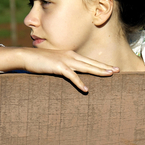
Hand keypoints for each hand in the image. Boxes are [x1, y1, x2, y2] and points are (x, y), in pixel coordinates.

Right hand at [0, 47, 118, 91]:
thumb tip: (71, 74)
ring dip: (98, 71)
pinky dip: (79, 83)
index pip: (89, 61)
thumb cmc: (40, 62)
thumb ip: (65, 68)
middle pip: (91, 63)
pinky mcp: (58, 67)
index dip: (101, 64)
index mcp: (71, 55)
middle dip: (105, 67)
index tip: (112, 68)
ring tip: (109, 76)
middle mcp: (70, 56)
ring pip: (85, 67)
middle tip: (118, 70)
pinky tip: (86, 89)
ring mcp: (65, 60)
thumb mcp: (55, 63)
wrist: (26, 56)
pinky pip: (71, 76)